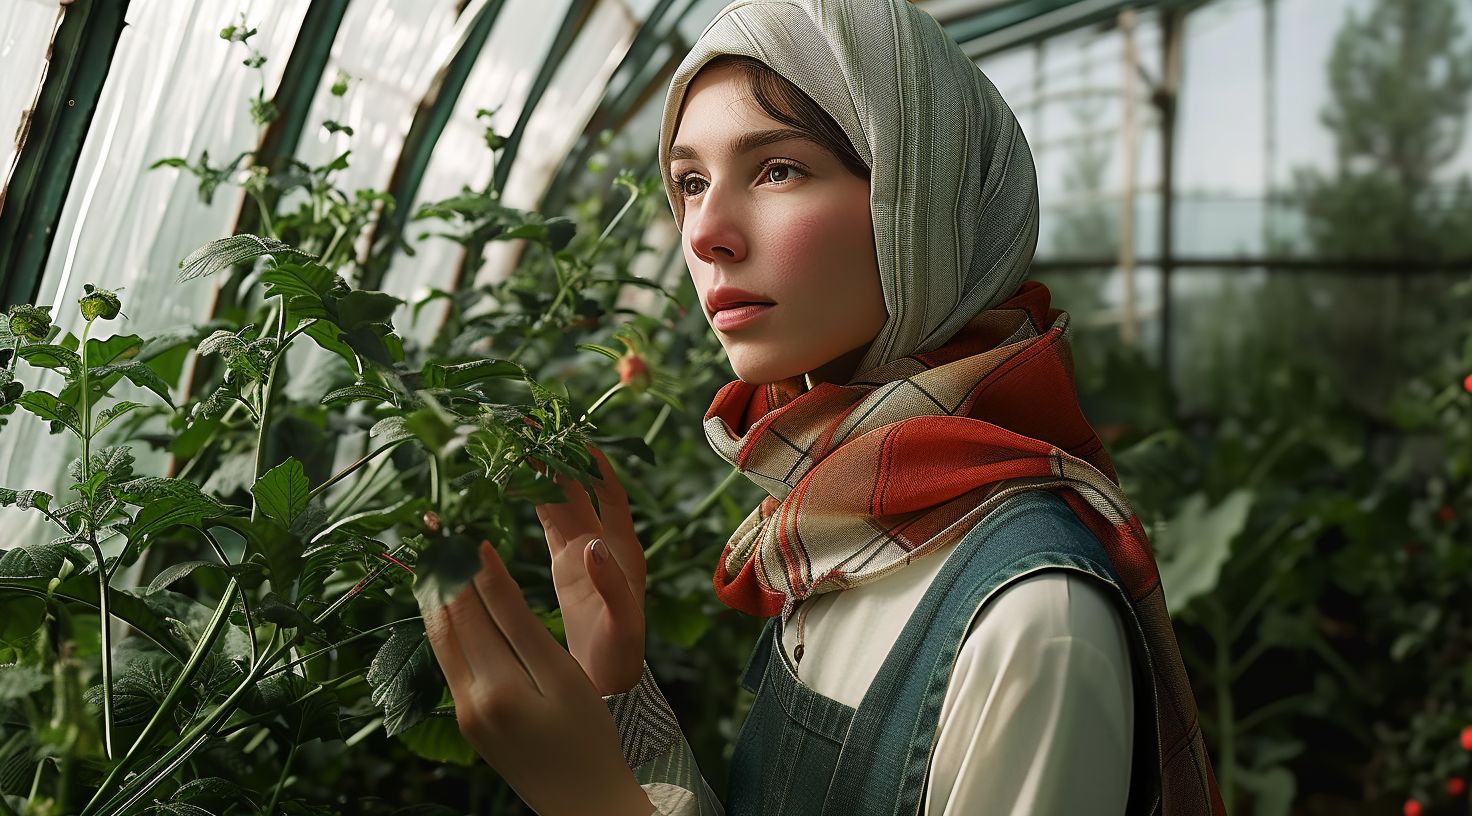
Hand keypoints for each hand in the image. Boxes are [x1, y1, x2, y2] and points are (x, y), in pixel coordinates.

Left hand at [417, 540, 654, 815]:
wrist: (585, 803)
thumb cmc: (589, 736)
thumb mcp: (560, 673)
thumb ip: (517, 620)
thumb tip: (483, 569)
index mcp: (494, 686)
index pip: (469, 607)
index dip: (462, 561)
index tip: (455, 522)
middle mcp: (468, 699)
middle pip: (445, 621)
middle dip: (440, 571)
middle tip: (432, 526)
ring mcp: (464, 713)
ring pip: (440, 641)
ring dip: (438, 595)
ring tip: (433, 553)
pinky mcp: (469, 721)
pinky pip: (449, 661)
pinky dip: (448, 625)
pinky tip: (451, 604)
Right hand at [532, 444, 646, 694]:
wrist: (609, 681)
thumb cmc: (622, 654)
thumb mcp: (622, 622)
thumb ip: (610, 585)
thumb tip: (593, 546)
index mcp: (623, 549)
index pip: (610, 495)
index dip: (595, 466)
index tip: (577, 437)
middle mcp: (603, 542)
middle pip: (578, 490)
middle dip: (558, 458)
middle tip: (532, 428)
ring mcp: (582, 551)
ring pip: (559, 503)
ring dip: (542, 475)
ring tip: (517, 444)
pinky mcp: (563, 565)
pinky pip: (548, 526)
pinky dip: (532, 504)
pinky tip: (514, 483)